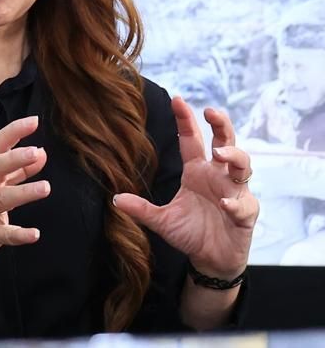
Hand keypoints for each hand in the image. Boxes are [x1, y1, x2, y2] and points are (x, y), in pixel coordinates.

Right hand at [0, 116, 49, 273]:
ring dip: (24, 192)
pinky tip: (35, 234)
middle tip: (36, 151)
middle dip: (14, 158)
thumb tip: (41, 153)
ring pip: (2, 199)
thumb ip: (18, 171)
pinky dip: (19, 234)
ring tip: (46, 188)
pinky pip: (4, 234)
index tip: (34, 121)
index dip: (14, 132)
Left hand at [113, 96, 258, 281]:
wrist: (211, 260)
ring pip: (242, 166)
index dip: (186, 120)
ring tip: (219, 154)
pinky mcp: (246, 213)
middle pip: (226, 143)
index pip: (191, 140)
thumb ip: (141, 209)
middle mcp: (217, 177)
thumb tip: (115, 199)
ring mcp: (234, 192)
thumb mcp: (161, 220)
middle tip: (212, 112)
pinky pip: (244, 204)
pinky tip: (225, 203)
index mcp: (196, 171)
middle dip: (222, 126)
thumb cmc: (190, 233)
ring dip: (234, 157)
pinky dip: (236, 202)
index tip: (177, 99)